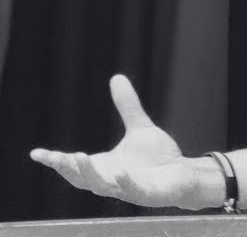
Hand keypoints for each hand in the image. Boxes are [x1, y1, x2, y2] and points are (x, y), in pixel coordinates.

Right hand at [30, 75, 221, 208]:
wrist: (185, 175)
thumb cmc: (157, 157)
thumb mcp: (140, 128)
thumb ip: (127, 107)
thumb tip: (116, 77)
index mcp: (104, 167)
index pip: (74, 166)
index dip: (55, 161)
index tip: (36, 153)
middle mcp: (111, 180)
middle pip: (82, 178)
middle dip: (67, 168)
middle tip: (55, 156)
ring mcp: (127, 189)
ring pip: (102, 186)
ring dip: (90, 174)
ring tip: (78, 156)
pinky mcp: (147, 194)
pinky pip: (133, 191)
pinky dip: (125, 183)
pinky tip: (121, 172)